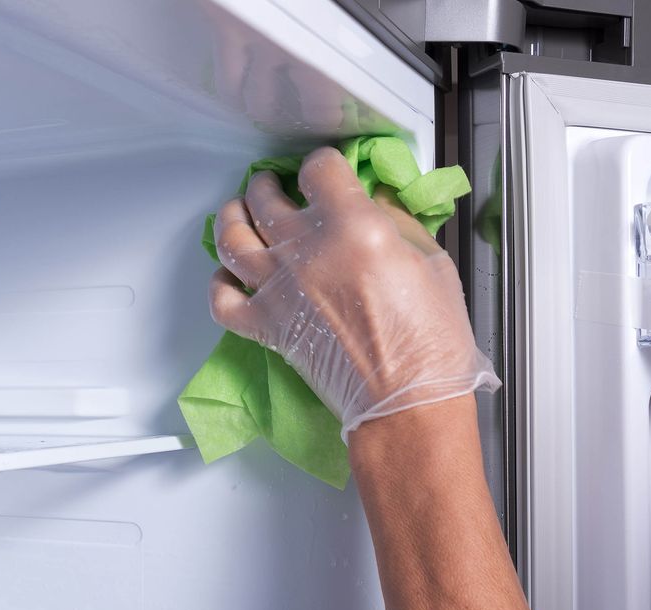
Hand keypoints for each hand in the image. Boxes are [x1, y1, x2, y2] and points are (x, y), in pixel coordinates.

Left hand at [209, 147, 499, 439]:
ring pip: (232, 238)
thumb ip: (395, 222)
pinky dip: (219, 284)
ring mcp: (278, 290)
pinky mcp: (266, 326)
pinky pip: (221, 300)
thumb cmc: (431, 339)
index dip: (322, 165)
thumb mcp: (431, 261)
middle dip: (269, 185)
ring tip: (239, 212)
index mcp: (351, 226)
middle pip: (266, 198)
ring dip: (232, 217)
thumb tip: (371, 203)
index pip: (318, 169)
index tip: (326, 172)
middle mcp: (305, 252)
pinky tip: (230, 276)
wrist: (407, 403)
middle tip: (274, 186)